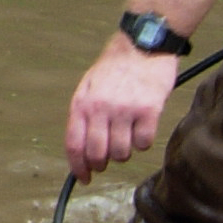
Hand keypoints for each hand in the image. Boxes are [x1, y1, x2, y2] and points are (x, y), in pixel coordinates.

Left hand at [65, 34, 182, 180]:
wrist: (143, 44)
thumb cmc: (115, 67)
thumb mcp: (89, 86)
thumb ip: (83, 115)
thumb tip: (81, 150)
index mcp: (82, 102)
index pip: (74, 145)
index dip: (77, 167)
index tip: (84, 178)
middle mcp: (101, 108)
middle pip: (97, 154)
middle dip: (101, 164)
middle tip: (108, 158)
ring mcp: (124, 109)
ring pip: (121, 153)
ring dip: (124, 152)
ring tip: (127, 136)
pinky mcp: (148, 110)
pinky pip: (144, 143)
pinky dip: (143, 142)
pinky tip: (143, 127)